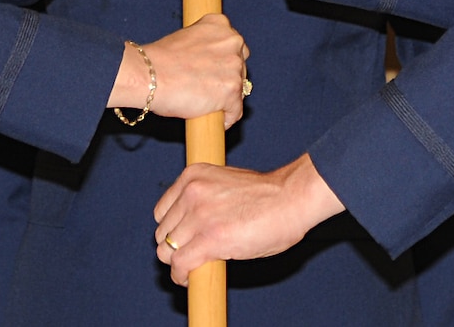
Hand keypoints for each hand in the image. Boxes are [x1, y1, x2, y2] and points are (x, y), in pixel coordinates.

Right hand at [111, 14, 249, 128]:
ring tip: (207, 106)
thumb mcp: (186, 38)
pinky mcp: (233, 91)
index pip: (234, 45)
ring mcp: (234, 66)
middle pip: (240, 66)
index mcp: (220, 24)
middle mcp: (232, 42)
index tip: (215, 71)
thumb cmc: (160, 60)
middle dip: (227, 78)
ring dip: (227, 99)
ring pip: (240, 89)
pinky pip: (236, 111)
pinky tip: (214, 120)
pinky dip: (227, 118)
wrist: (149, 75)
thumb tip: (210, 65)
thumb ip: (204, 46)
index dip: (223, 61)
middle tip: (209, 89)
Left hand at [153, 154, 344, 283]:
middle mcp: (191, 193)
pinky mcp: (209, 239)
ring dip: (177, 262)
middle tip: (190, 255)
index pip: (162, 211)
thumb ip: (204, 198)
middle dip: (174, 246)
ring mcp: (199, 216)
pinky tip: (188, 278)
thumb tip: (191, 225)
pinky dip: (181, 276)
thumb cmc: (268, 195)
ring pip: (167, 250)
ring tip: (191, 267)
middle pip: (162, 232)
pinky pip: (180, 264)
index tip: (181, 239)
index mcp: (193, 175)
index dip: (171, 229)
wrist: (291, 199)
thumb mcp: (225, 184)